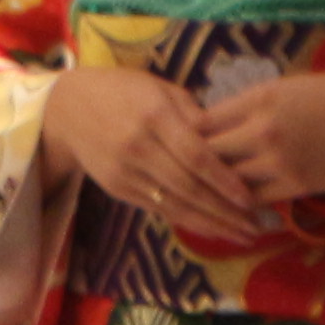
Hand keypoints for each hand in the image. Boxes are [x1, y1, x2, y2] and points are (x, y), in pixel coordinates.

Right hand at [34, 66, 270, 246]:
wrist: (66, 107)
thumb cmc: (122, 90)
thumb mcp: (160, 89)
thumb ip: (194, 115)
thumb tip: (231, 141)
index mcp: (153, 116)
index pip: (197, 156)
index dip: (226, 181)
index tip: (253, 199)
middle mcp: (138, 147)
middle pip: (189, 187)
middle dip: (227, 211)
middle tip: (258, 227)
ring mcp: (124, 171)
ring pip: (174, 205)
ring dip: (212, 224)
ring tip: (243, 236)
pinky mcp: (117, 188)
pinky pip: (158, 209)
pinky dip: (188, 221)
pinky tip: (212, 228)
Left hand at [197, 70, 324, 206]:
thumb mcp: (287, 86)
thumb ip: (250, 103)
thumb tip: (217, 120)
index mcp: (258, 98)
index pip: (202, 122)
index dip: (187, 135)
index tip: (182, 142)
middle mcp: (263, 130)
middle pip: (207, 154)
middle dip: (193, 163)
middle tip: (184, 172)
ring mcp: (279, 160)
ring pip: (227, 180)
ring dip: (215, 186)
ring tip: (203, 191)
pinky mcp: (297, 185)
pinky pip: (255, 199)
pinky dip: (241, 202)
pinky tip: (234, 204)